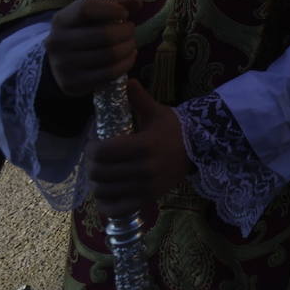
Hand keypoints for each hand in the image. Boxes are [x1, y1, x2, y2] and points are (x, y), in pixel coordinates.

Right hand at [45, 0, 141, 97]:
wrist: (58, 62)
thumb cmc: (82, 32)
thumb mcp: (91, 15)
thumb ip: (114, 5)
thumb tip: (136, 3)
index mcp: (61, 20)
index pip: (85, 9)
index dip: (111, 9)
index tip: (124, 13)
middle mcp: (58, 42)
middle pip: (104, 34)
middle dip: (126, 31)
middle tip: (131, 29)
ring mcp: (64, 65)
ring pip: (109, 55)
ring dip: (128, 47)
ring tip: (131, 43)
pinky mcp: (73, 84)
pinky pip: (109, 74)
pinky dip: (126, 64)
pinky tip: (129, 57)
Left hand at [87, 79, 188, 217]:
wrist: (198, 149)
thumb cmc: (174, 129)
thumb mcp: (157, 111)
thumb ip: (139, 98)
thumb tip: (125, 80)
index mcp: (143, 145)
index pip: (102, 152)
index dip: (91, 148)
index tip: (93, 143)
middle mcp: (144, 169)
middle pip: (99, 172)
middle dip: (91, 164)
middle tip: (95, 158)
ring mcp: (146, 187)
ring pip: (104, 190)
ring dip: (97, 182)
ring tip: (102, 173)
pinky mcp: (148, 199)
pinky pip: (117, 209)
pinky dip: (106, 204)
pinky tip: (106, 193)